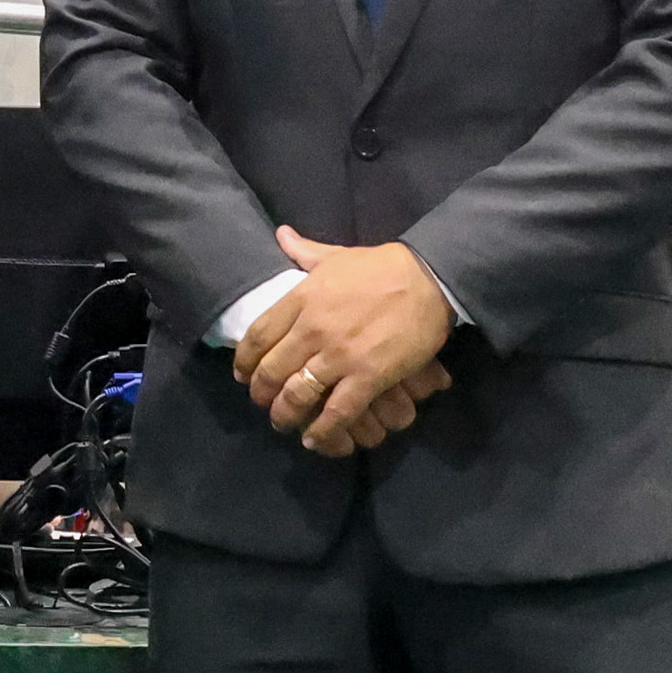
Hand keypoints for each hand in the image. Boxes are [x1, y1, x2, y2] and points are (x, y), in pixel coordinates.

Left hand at [235, 228, 457, 454]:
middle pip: (271, 370)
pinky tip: (314, 438)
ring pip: (297, 394)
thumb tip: (281, 234)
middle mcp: (312, 329)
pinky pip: (336, 411)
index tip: (243, 374)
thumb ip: (304, 252)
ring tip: (284, 422)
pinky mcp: (367, 376)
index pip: (257, 336)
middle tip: (262, 403)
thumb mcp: (336, 255)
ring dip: (285, 414)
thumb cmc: (381, 266)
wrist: (427, 278)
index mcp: (301, 299)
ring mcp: (338, 355)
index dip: (244, 361)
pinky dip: (322, 429)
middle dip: (261, 393)